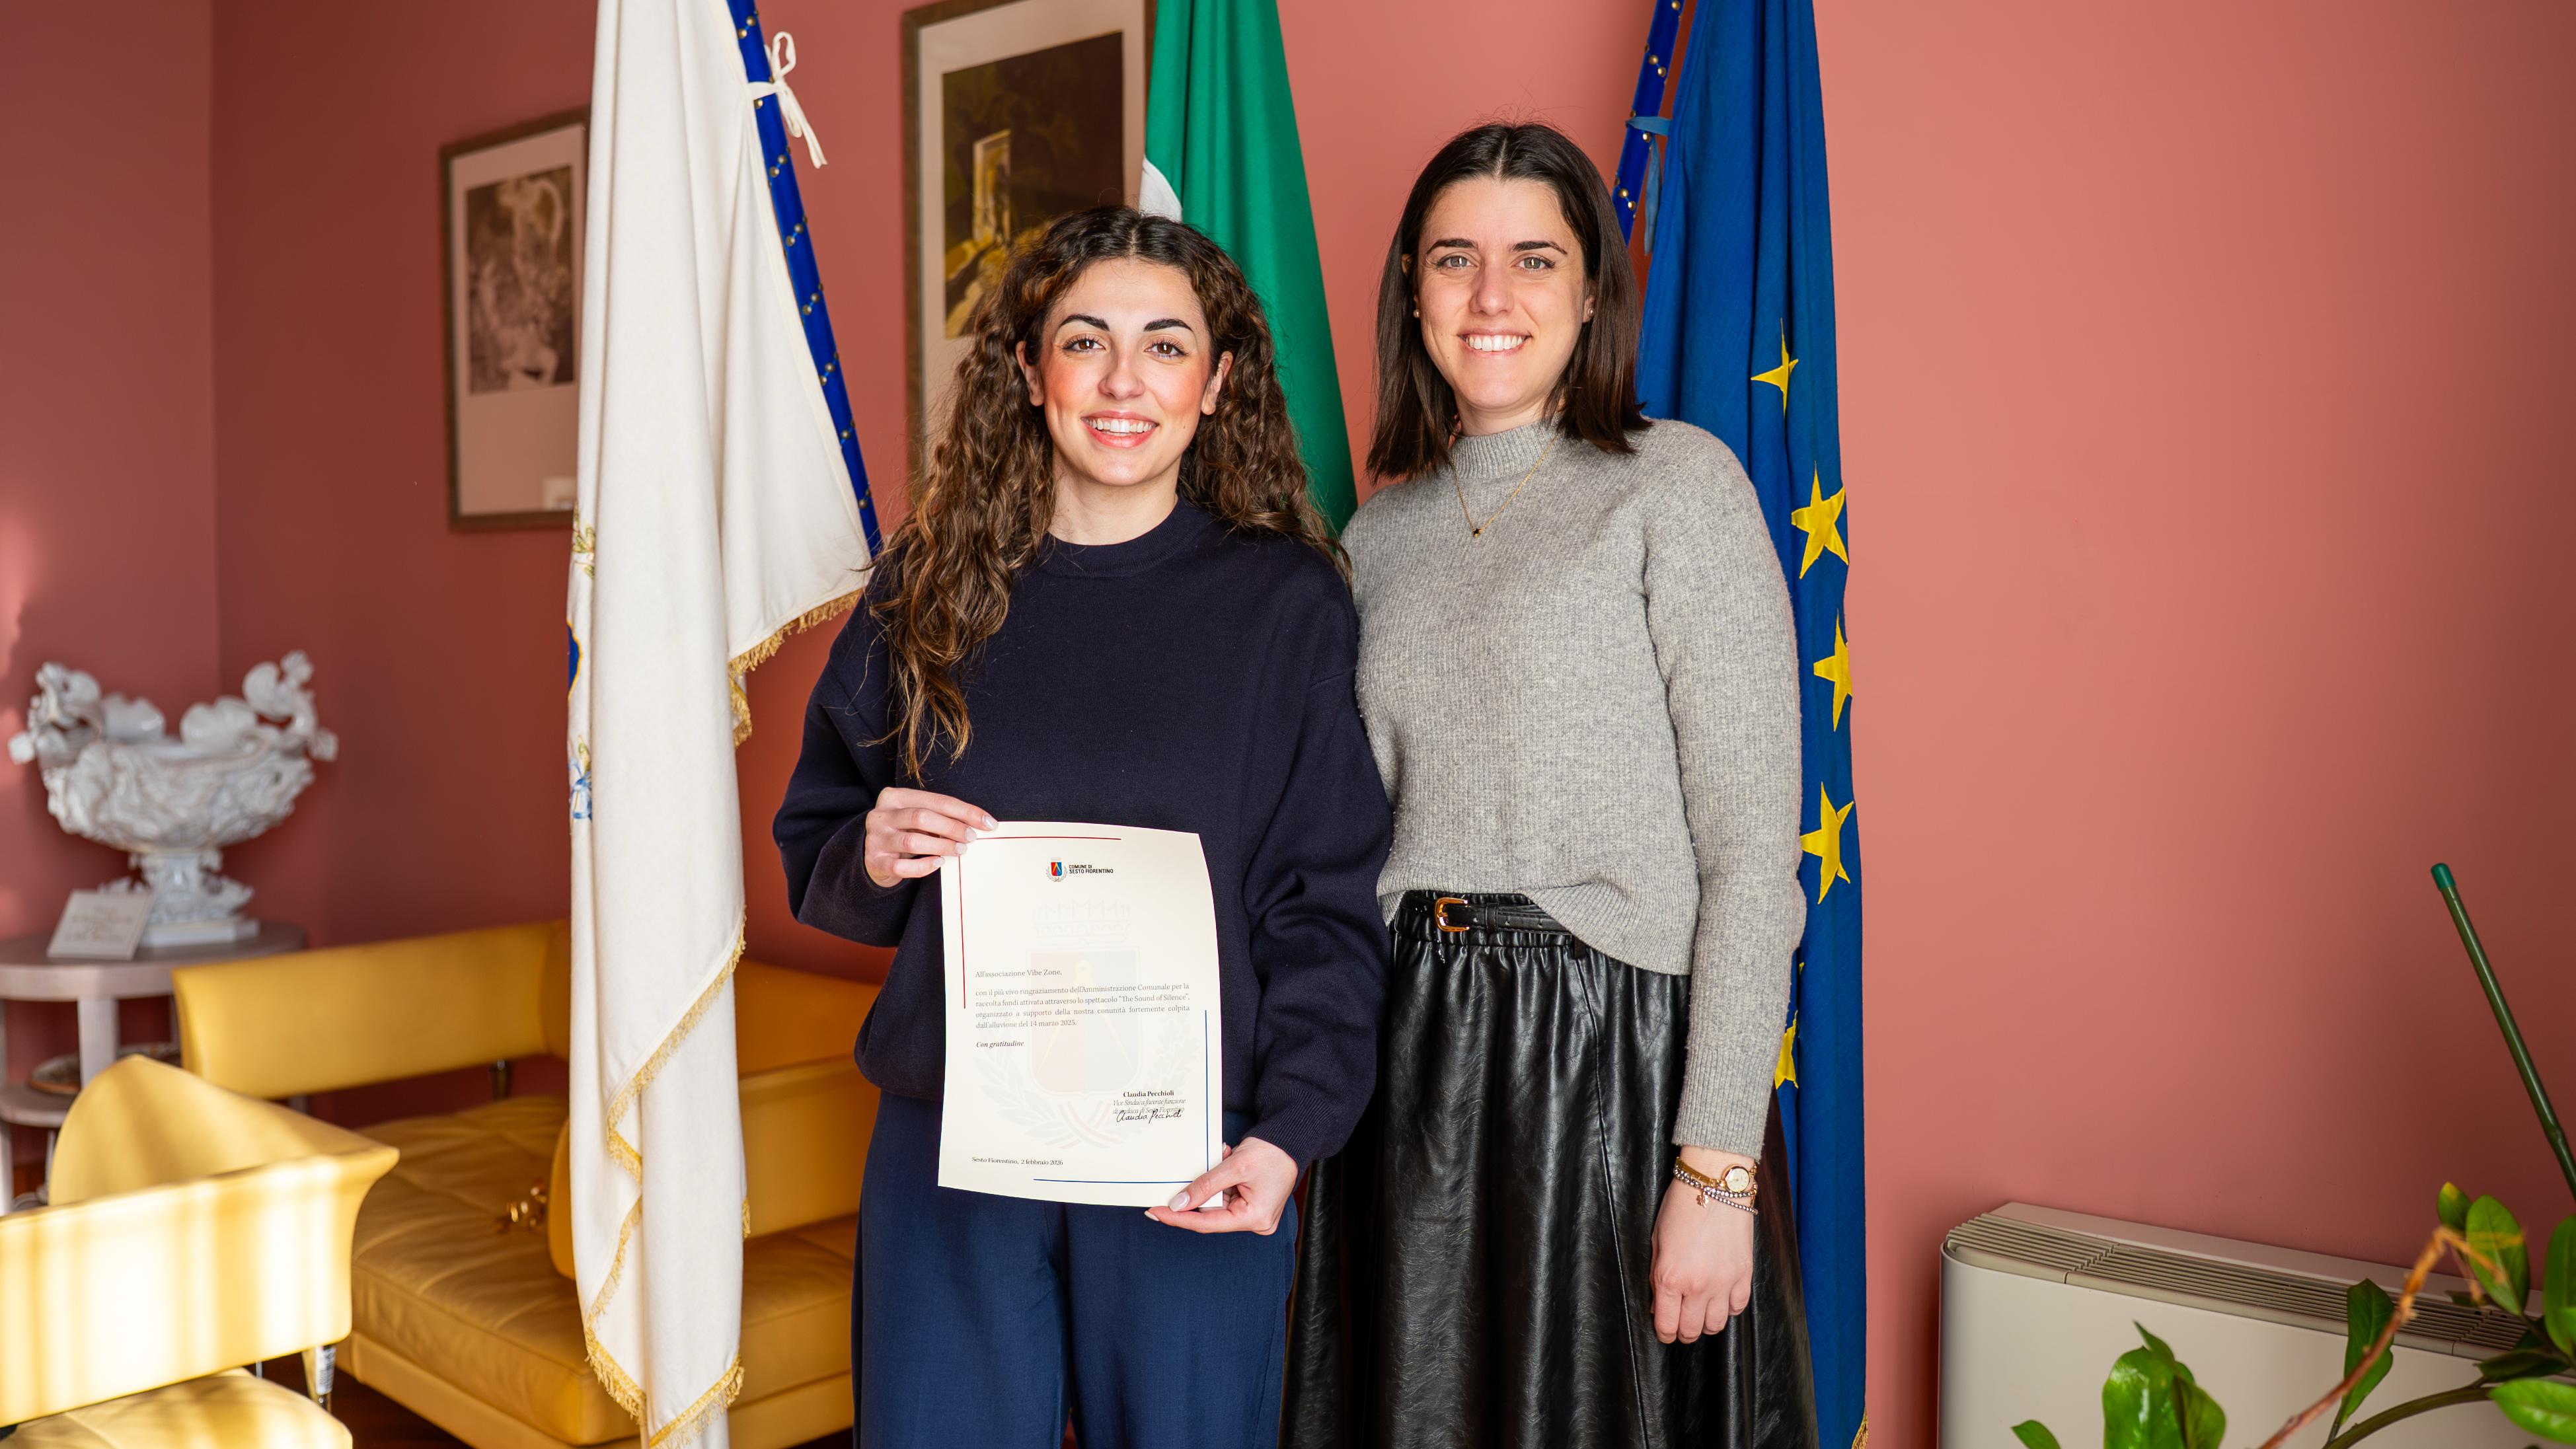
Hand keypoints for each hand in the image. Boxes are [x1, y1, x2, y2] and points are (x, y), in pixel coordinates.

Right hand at [861, 787, 993, 887]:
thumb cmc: (903, 831)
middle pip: (922, 817)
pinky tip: (938, 863)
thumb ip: (939, 816)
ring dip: (941, 846)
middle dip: (952, 827)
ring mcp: (876, 839)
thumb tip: (978, 822)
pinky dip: (923, 866)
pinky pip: (902, 866)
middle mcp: (881, 815)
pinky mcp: (875, 862)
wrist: (872, 854)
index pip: (935, 800)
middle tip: (971, 838)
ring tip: (960, 851)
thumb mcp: (916, 817)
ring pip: (912, 841)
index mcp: (894, 797)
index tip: (988, 822)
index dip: (965, 811)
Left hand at [1144, 1137, 1297, 1234]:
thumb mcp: (1234, 1167)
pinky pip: (1225, 1196)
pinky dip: (1219, 1180)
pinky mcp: (1251, 1204)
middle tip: (1173, 1184)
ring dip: (1211, 1182)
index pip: (1207, 1223)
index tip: (1156, 1211)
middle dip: (1197, 1193)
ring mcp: (1254, 1214)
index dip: (1179, 1218)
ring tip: (1222, 1157)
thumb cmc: (1272, 1152)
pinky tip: (1225, 1159)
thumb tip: (1179, 1204)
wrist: (1293, 1138)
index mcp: (1255, 1218)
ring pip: (1216, 1203)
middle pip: (1211, 1215)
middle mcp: (1256, 1222)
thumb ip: (1205, 1186)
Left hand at [1648, 1149, 1756, 1343]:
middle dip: (1683, 1333)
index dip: (1663, 1333)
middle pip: (1691, 1330)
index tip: (1664, 1331)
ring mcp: (1724, 1283)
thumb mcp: (1657, 1242)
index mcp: (1670, 1278)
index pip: (1667, 1324)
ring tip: (1700, 1315)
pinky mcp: (1743, 1275)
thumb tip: (1659, 1304)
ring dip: (1706, 1324)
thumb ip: (1657, 1276)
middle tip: (1681, 1327)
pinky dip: (1729, 1309)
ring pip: (1717, 1325)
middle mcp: (1697, 1287)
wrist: (1714, 1185)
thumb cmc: (1680, 1208)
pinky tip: (1721, 1300)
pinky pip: (1738, 1308)